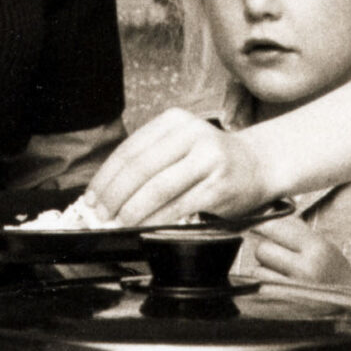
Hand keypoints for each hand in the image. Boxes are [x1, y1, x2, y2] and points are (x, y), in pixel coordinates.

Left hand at [87, 109, 271, 227]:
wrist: (259, 165)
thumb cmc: (213, 161)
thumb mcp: (180, 146)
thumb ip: (149, 161)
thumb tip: (107, 193)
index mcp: (175, 121)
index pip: (129, 150)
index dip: (105, 177)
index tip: (91, 198)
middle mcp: (192, 134)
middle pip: (140, 168)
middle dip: (114, 197)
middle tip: (100, 216)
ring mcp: (208, 159)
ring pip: (157, 188)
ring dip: (132, 211)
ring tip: (118, 224)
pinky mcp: (219, 185)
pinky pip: (179, 206)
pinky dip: (158, 220)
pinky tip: (145, 229)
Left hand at [248, 215, 350, 288]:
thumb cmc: (333, 271)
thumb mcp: (323, 245)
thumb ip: (296, 229)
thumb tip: (267, 213)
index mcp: (318, 248)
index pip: (276, 227)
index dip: (263, 224)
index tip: (257, 223)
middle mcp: (306, 268)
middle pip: (263, 249)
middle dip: (267, 249)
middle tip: (278, 254)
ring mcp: (294, 289)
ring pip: (258, 269)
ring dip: (264, 268)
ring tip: (283, 272)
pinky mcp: (284, 305)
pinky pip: (260, 287)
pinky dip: (264, 283)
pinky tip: (279, 285)